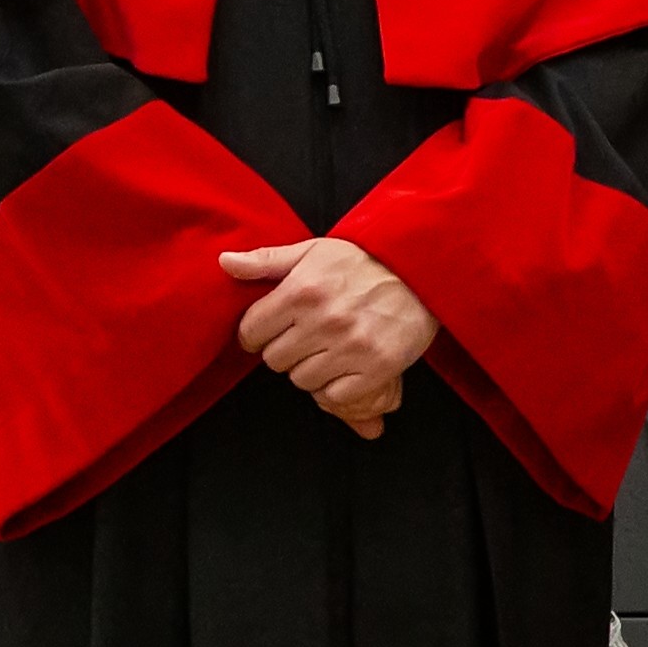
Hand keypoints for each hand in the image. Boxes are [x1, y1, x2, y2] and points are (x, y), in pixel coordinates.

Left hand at [219, 237, 436, 439]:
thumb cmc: (364, 261)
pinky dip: (337, 387)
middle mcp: (323, 321)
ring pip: (302, 380)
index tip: (273, 330)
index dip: (257, 334)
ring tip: (328, 352)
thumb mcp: (313, 251)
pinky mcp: (377, 367)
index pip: (251, 332)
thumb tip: (225, 262)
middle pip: (275, 360)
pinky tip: (346, 368)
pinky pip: (335, 395)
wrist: (422, 270)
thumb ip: (266, 260)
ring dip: (311, 370)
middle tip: (305, 339)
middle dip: (285, 352)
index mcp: (302, 291)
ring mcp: (351, 347)